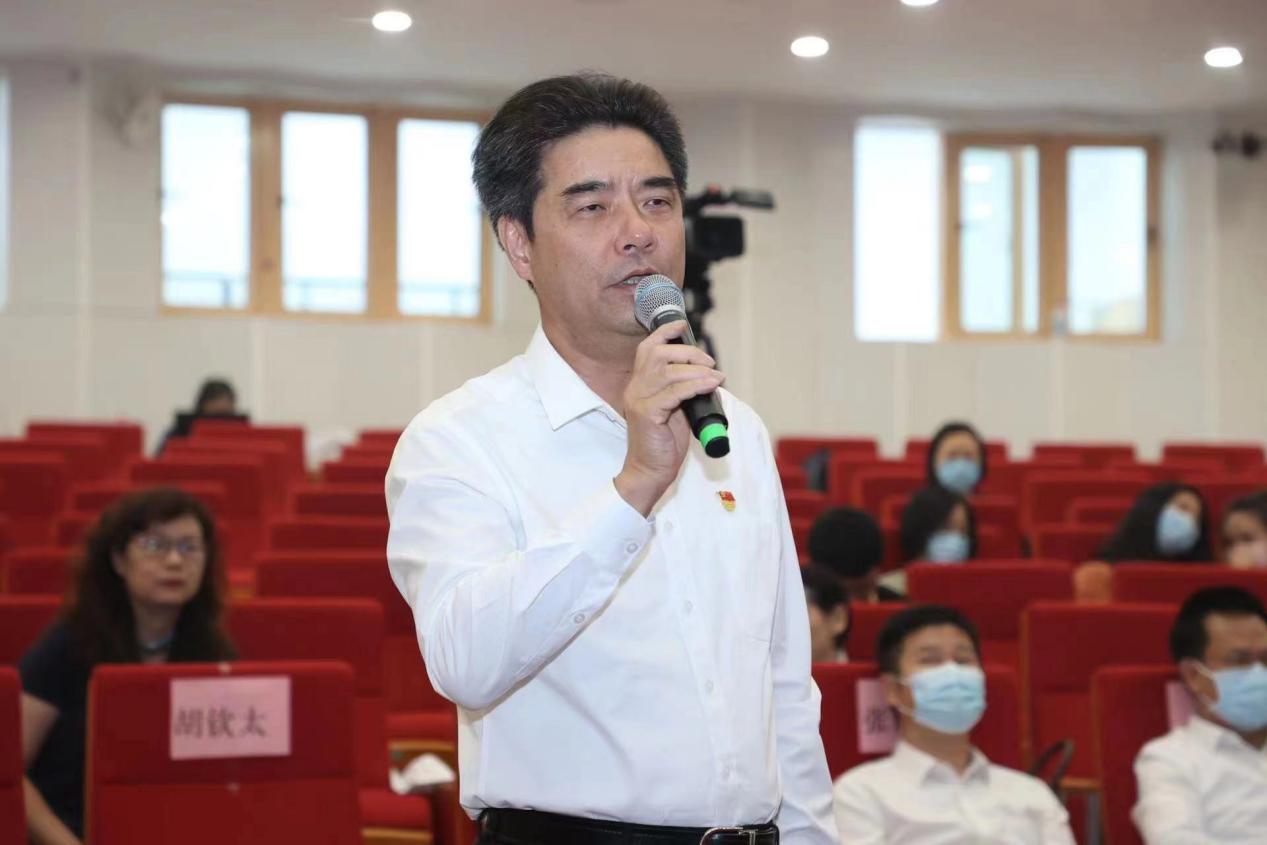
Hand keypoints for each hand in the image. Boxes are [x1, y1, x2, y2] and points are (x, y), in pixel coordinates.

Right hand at [614, 321, 724, 515]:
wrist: (650, 472)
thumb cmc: (663, 444)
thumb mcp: (675, 410)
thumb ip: (683, 391)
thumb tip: (709, 375)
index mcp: (639, 384)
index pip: (647, 348)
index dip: (664, 332)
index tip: (683, 325)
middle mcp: (635, 388)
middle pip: (657, 353)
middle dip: (688, 352)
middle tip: (709, 363)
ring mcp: (639, 400)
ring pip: (667, 371)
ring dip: (696, 369)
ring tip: (715, 376)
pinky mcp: (647, 414)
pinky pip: (674, 392)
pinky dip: (696, 385)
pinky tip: (710, 386)